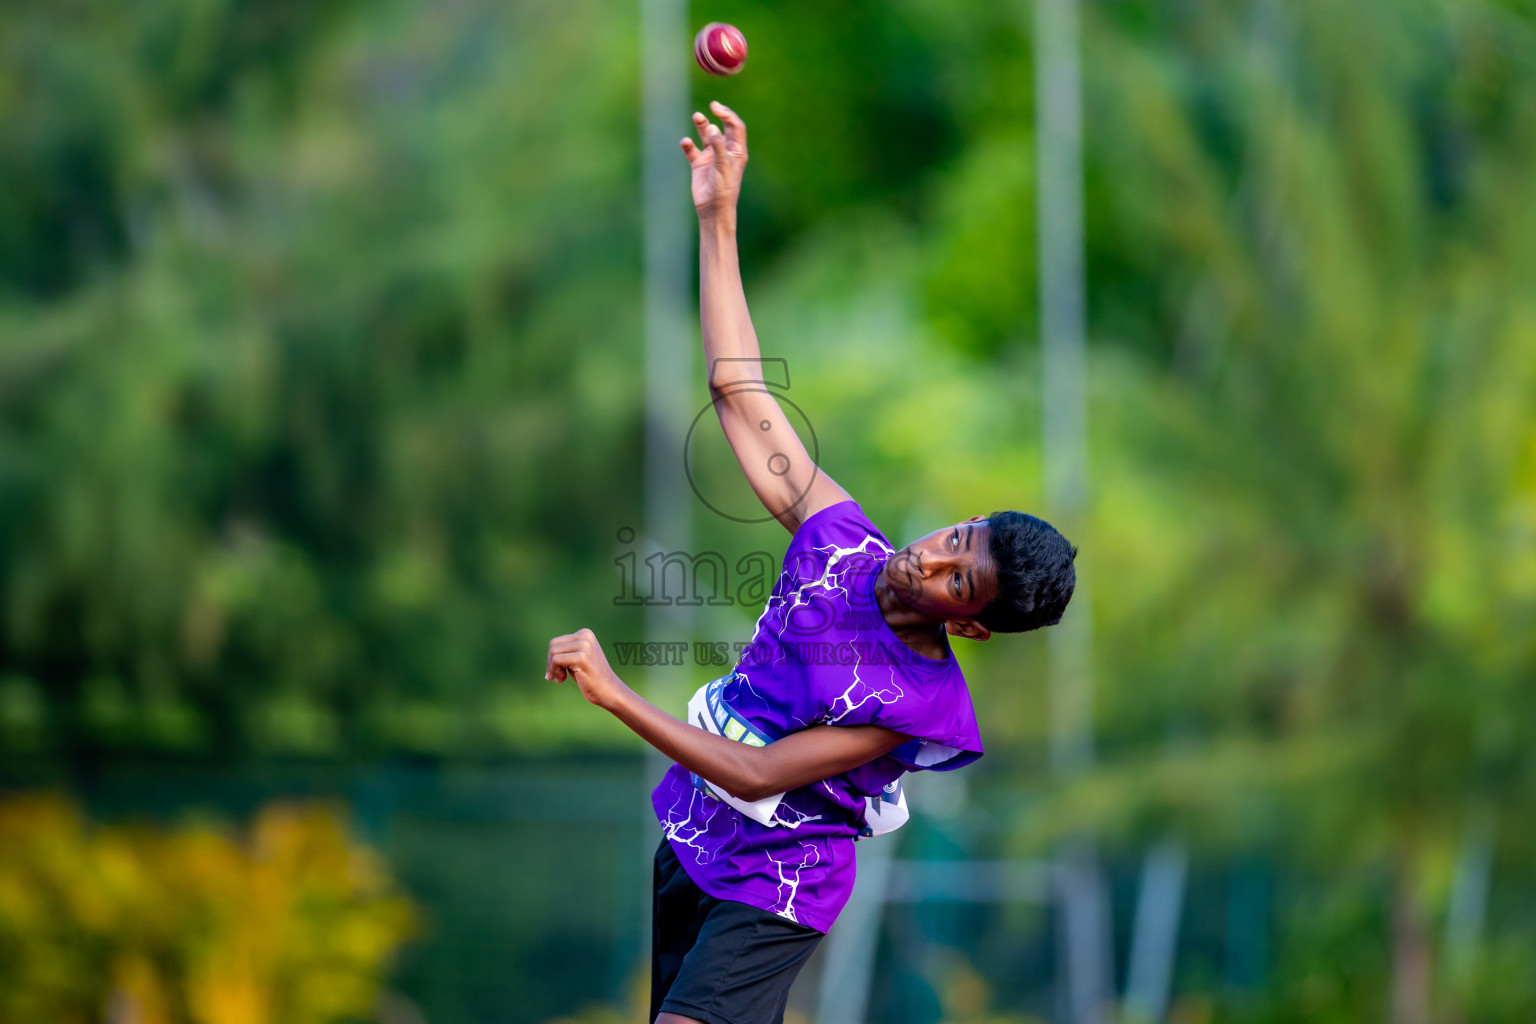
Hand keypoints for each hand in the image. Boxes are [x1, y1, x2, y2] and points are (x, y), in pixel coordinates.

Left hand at [546, 628, 627, 708]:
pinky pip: (556, 660)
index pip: (556, 642)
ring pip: (553, 652)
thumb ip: (566, 651)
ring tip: (561, 679)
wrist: (608, 691)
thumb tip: (549, 652)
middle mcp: (585, 636)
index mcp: (585, 633)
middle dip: (550, 662)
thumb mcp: (577, 659)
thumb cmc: (590, 677)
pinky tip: (562, 679)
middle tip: (556, 677)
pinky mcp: (582, 657)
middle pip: (553, 645)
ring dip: (552, 668)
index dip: (552, 658)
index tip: (559, 671)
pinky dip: (554, 671)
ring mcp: (585, 646)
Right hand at [681, 101, 747, 218]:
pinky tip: (685, 142)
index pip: (735, 127)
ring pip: (706, 136)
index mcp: (737, 151)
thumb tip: (712, 127)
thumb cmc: (724, 188)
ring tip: (696, 116)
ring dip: (701, 125)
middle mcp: (724, 151)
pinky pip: (692, 150)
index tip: (718, 109)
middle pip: (722, 127)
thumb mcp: (722, 165)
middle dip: (718, 115)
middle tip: (712, 106)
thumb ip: (718, 146)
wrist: (713, 209)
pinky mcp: (699, 164)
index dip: (728, 115)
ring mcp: (711, 157)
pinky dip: (688, 144)